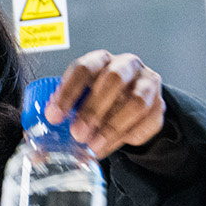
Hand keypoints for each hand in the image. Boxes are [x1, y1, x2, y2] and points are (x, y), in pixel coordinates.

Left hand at [48, 50, 164, 157]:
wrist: (132, 105)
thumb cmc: (100, 99)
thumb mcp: (79, 98)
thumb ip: (64, 110)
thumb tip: (45, 132)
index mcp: (101, 60)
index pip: (84, 68)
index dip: (68, 92)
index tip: (55, 116)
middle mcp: (126, 66)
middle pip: (113, 80)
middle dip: (93, 109)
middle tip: (77, 133)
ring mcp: (147, 84)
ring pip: (136, 102)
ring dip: (113, 127)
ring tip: (94, 146)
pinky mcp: (160, 105)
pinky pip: (147, 121)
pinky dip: (128, 136)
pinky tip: (111, 145)